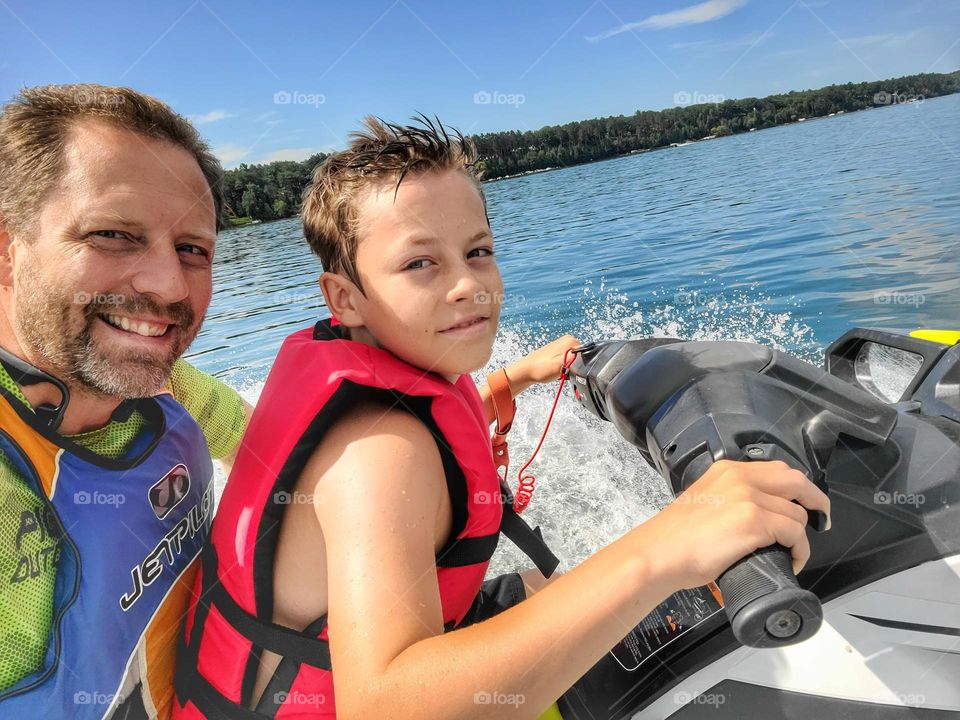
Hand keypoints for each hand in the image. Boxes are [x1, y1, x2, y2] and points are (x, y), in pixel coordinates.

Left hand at [513, 334, 580, 384]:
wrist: (527, 371)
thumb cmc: (541, 369)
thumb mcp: (560, 364)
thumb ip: (574, 358)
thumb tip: (585, 354)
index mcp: (571, 341)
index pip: (587, 355)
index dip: (580, 366)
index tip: (569, 369)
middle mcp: (568, 340)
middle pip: (581, 358)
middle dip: (574, 367)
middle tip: (563, 371)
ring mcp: (563, 344)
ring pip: (575, 360)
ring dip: (569, 367)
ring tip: (558, 370)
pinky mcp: (559, 350)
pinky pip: (568, 361)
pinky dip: (564, 367)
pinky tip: (556, 369)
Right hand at [640, 460, 830, 590]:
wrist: (659, 553)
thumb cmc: (675, 537)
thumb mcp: (704, 500)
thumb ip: (729, 497)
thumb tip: (753, 514)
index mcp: (727, 470)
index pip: (777, 469)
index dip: (797, 488)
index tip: (804, 503)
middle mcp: (740, 477)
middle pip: (796, 481)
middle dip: (814, 501)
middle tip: (820, 520)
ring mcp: (749, 497)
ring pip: (797, 513)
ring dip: (801, 537)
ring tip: (790, 553)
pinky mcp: (754, 521)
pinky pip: (795, 534)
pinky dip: (800, 551)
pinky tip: (791, 560)